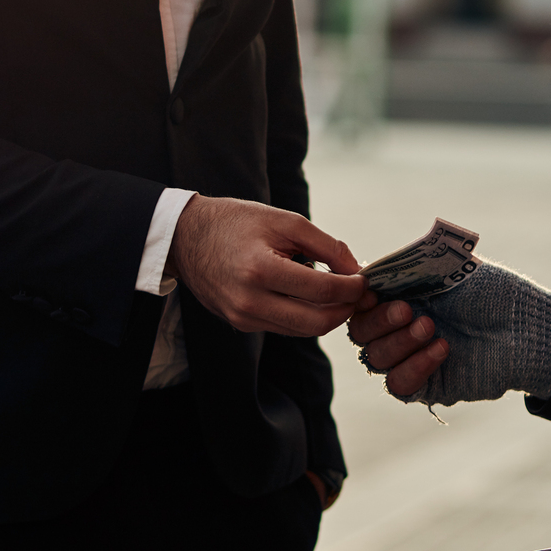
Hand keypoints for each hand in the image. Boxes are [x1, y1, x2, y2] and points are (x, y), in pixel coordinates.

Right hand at [169, 196, 364, 336]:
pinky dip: (305, 316)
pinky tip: (313, 298)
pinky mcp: (241, 324)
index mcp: (260, 269)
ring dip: (328, 316)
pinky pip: (284, 328)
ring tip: (340, 294)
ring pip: (302, 330)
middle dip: (345, 309)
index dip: (351, 287)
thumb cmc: (236, 222)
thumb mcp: (284, 220)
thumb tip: (355, 269)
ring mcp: (243, 317)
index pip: (321, 290)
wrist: (185, 238)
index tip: (364, 278)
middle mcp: (249, 301)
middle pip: (316, 322)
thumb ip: (325, 245)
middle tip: (358, 293)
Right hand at [348, 261, 550, 406]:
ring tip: (431, 328)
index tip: (372, 292)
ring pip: (376, 358)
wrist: (527, 326)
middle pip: (359, 332)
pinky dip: (415, 366)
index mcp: (401, 295)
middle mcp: (400, 327)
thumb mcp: (449, 269)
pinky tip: (442, 350)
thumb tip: (367, 270)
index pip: (362, 301)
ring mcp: (411, 357)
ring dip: (399, 343)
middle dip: (379, 321)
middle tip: (408, 310)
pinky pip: (398, 384)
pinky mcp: (426, 385)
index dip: (361, 299)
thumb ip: (409, 268)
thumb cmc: (492, 291)